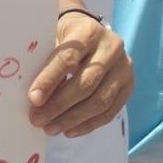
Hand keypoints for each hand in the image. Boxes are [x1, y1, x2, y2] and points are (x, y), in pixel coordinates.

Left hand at [26, 13, 133, 137]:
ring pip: (100, 101)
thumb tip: (34, 99)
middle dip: (59, 105)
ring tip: (51, 128)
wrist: (91, 33)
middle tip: (38, 120)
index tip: (33, 100)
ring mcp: (124, 68)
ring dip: (73, 119)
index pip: (68, 58)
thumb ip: (45, 62)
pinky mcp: (129, 85)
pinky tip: (70, 130)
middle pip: (86, 83)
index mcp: (88, 32)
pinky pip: (110, 111)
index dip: (50, 80)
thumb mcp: (52, 37)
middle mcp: (111, 47)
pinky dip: (88, 124)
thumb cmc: (65, 36)